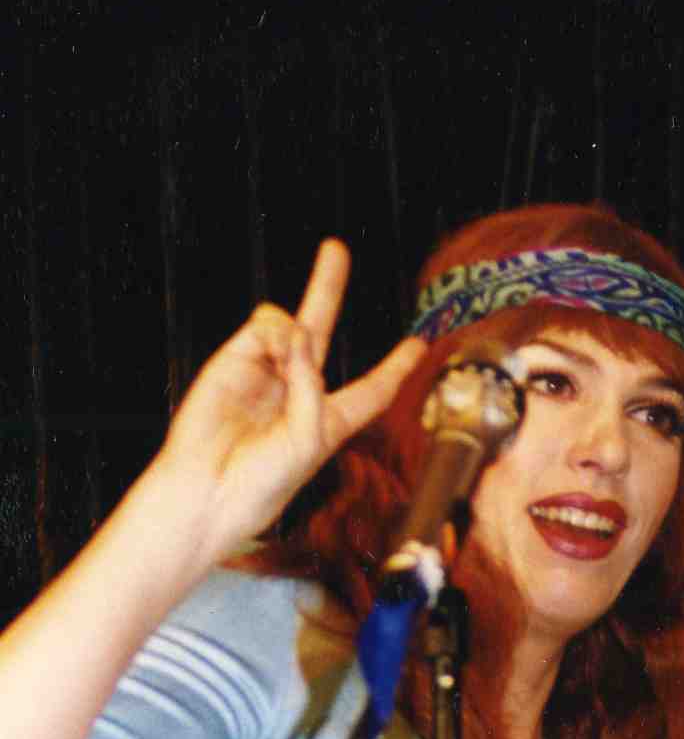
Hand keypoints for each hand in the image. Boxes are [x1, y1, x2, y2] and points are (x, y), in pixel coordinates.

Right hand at [156, 239, 424, 563]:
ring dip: (298, 338)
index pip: (372, 390)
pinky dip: (278, 334)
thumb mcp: (308, 440)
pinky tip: (275, 355)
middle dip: (326, 287)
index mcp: (328, 421)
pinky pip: (266, 325)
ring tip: (288, 369)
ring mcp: (265, 371)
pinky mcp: (235, 359)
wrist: (208, 491)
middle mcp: (298, 390)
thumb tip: (296, 331)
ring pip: (291, 324)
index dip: (395, 367)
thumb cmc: (263, 482)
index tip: (419, 344)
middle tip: (335, 248)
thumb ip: (311, 385)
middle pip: (319, 330)